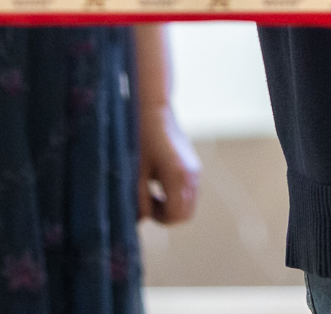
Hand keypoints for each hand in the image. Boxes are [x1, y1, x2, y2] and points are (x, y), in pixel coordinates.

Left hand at [138, 106, 201, 224]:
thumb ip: (137, 200)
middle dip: (166, 215)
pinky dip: (176, 195)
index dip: (157, 218)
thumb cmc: (141, 138)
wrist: (155, 109)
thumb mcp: (134, 172)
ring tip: (152, 190)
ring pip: (188, 204)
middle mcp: (192, 176)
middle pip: (185, 214)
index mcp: (178, 177)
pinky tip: (159, 180)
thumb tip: (139, 221)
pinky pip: (188, 191)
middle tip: (148, 201)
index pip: (175, 216)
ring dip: (171, 205)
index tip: (144, 205)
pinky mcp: (194, 166)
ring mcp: (196, 171)